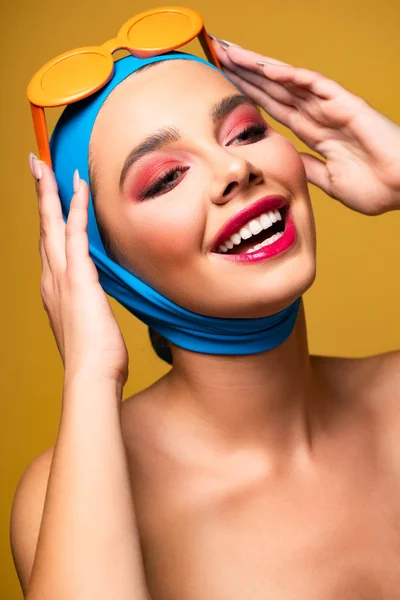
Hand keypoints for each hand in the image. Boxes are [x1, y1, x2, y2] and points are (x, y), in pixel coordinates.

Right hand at [30, 155, 128, 387]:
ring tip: (45, 165)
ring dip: (49, 192)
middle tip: (35, 165)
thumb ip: (87, 310)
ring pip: (52, 225)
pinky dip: (76, 207)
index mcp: (54, 291)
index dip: (48, 220)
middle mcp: (51, 280)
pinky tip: (78, 186)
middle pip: (44, 228)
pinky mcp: (78, 277)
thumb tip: (93, 308)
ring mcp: (61, 277)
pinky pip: (77, 233)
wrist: (90, 377)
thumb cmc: (94, 360)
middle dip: (40, 195)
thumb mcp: (88, 328)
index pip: (50, 246)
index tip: (47, 199)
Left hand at [212, 40, 399, 214]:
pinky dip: (291, 75)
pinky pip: (315, 84)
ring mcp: (333, 107)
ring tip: (232, 51)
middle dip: (248, 71)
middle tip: (220, 52)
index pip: (275, 107)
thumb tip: (284, 159)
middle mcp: (321, 115)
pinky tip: (267, 68)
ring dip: (260, 66)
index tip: (226, 84)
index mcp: (316, 133)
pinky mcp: (348, 104)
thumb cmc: (376, 188)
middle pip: (276, 88)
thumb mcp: (328, 181)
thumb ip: (307, 167)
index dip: (251, 94)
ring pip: (290, 80)